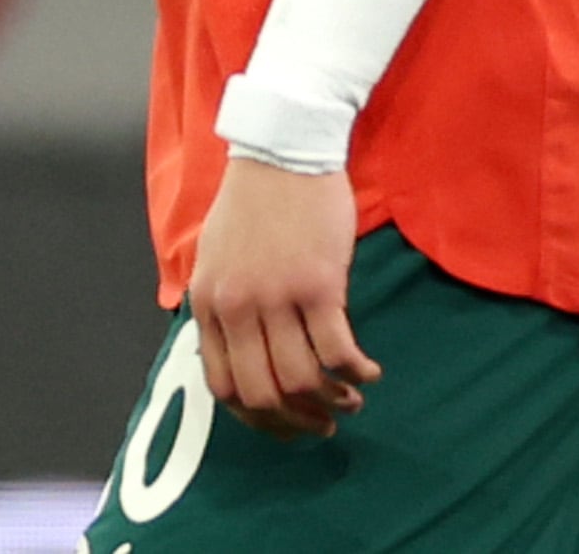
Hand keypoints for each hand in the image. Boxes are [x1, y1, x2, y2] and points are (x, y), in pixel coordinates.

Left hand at [185, 156, 375, 438]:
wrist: (285, 153)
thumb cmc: (254, 200)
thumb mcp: (216, 257)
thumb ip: (222, 303)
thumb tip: (237, 348)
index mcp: (209, 306)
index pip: (224, 386)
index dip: (256, 416)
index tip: (283, 423)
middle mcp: (237, 310)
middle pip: (262, 392)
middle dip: (294, 420)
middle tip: (321, 425)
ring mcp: (277, 299)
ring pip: (301, 377)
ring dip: (330, 400)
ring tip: (352, 400)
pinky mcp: (319, 284)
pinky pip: (336, 347)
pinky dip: (354, 370)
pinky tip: (369, 371)